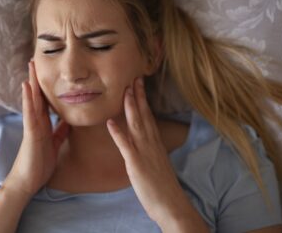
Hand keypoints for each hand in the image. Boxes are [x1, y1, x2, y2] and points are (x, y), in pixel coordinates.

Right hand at [5, 60, 68, 197]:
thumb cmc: (40, 163)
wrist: (28, 180)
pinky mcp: (30, 132)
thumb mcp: (54, 144)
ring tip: (31, 65)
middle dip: (38, 78)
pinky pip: (30, 113)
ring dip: (32, 82)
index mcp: (43, 124)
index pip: (45, 101)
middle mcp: (37, 121)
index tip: (50, 72)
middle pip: (38, 96)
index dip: (47, 87)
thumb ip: (60, 132)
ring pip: (32, 100)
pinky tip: (27, 86)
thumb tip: (68, 121)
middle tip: (37, 60)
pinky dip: (28, 99)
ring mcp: (32, 125)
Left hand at [106, 77, 202, 227]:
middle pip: (144, 115)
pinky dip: (118, 133)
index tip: (138, 85)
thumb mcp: (157, 162)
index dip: (143, 100)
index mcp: (155, 142)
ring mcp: (144, 152)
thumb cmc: (163, 186)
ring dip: (130, 107)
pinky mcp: (136, 164)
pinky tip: (110, 122)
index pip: (149, 116)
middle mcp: (151, 143)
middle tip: (133, 78)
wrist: (171, 204)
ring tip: (124, 90)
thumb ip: (150, 150)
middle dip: (138, 96)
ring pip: (136, 124)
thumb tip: (143, 142)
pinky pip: (126, 146)